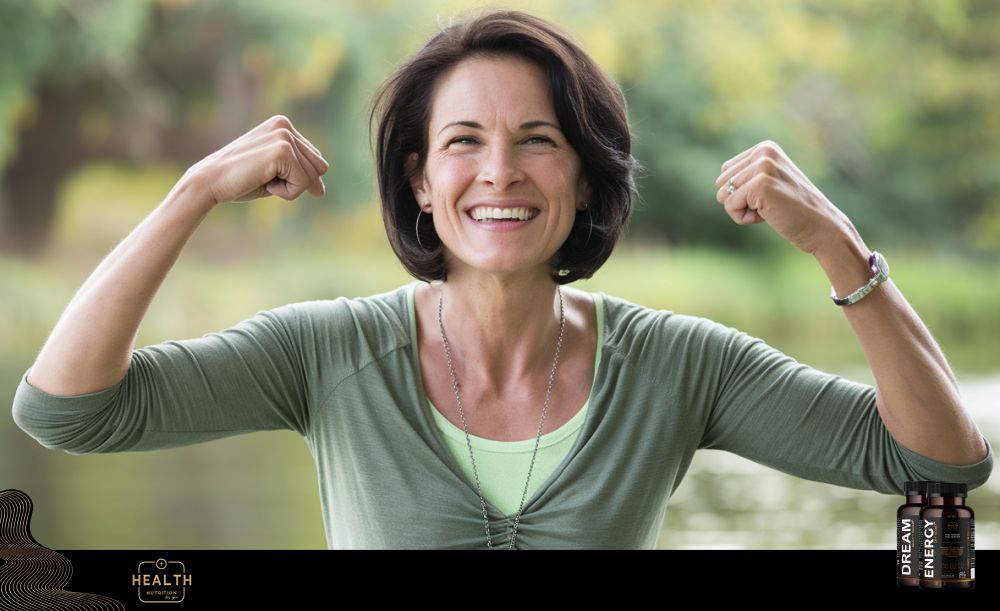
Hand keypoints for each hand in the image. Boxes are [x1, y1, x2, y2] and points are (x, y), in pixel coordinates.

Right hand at [182, 115, 329, 206]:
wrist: (210, 182)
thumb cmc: (239, 180)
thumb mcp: (273, 172)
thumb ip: (297, 172)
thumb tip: (322, 190)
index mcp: (282, 125)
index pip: (315, 160)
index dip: (296, 177)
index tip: (265, 174)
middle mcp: (285, 125)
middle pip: (319, 168)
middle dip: (295, 182)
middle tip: (262, 177)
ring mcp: (285, 136)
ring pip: (312, 177)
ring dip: (288, 188)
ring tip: (261, 178)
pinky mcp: (283, 151)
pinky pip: (302, 185)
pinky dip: (285, 192)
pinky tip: (262, 182)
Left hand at [713, 140, 856, 255]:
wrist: (822, 227)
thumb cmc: (794, 210)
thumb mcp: (771, 183)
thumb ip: (748, 176)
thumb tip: (718, 184)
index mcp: (765, 148)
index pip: (726, 172)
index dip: (741, 191)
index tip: (769, 196)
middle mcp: (764, 152)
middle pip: (721, 183)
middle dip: (740, 200)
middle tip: (770, 204)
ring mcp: (762, 167)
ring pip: (723, 195)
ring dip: (742, 210)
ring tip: (770, 208)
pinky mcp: (760, 185)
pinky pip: (729, 206)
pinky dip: (744, 218)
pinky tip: (769, 215)